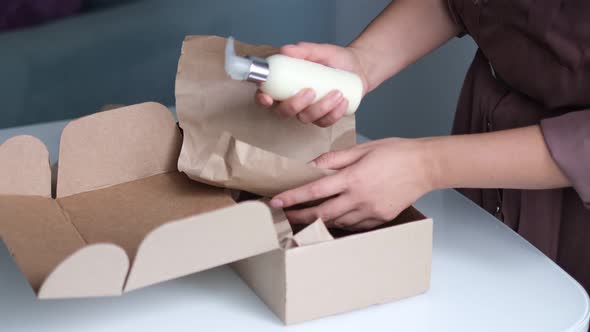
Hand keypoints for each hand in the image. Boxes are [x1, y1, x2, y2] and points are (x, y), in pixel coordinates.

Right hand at [256, 42, 368, 126]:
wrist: (357, 67)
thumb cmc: (334, 59)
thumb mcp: (320, 51)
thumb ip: (304, 50)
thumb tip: (286, 50)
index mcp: (284, 85)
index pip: (265, 96)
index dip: (262, 100)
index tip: (268, 97)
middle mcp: (293, 101)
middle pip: (283, 112)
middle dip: (294, 105)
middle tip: (310, 91)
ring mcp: (308, 111)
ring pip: (306, 118)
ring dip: (320, 108)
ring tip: (337, 92)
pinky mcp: (323, 118)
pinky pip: (324, 122)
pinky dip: (334, 113)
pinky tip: (343, 101)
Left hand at [269, 138, 435, 230]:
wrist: (425, 166)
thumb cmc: (395, 152)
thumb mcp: (362, 149)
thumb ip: (335, 158)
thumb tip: (312, 165)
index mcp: (353, 178)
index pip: (315, 190)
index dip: (293, 197)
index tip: (276, 202)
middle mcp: (359, 198)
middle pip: (321, 213)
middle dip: (300, 216)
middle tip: (285, 216)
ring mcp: (370, 212)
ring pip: (336, 222)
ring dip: (319, 220)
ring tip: (306, 216)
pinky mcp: (379, 219)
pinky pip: (354, 226)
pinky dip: (340, 222)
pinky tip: (334, 217)